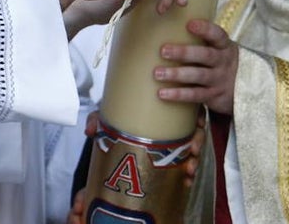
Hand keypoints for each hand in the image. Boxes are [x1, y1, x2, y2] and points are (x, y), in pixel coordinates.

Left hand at [70, 109, 204, 222]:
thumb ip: (97, 119)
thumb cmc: (116, 115)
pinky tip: (185, 180)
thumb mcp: (106, 114)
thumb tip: (91, 131)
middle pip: (194, 130)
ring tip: (189, 171)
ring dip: (194, 160)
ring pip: (192, 149)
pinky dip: (186, 172)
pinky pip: (183, 163)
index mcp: (162, 107)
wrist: (112, 129)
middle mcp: (172, 124)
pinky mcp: (171, 157)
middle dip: (197, 142)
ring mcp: (173, 141)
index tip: (197, 124)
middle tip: (192, 152)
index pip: (186, 107)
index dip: (197, 115)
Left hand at [155, 19, 238, 114]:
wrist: (245, 89)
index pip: (217, 35)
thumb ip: (202, 41)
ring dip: (177, 74)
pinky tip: (162, 93)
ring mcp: (220, 79)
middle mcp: (223, 62)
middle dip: (184, 53)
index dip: (205, 29)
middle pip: (205, 55)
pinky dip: (178, 94)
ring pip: (198, 75)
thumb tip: (167, 27)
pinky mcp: (214, 96)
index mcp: (224, 46)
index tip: (189, 24)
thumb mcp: (219, 49)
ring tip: (158, 73)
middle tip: (163, 50)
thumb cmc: (220, 62)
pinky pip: (195, 95)